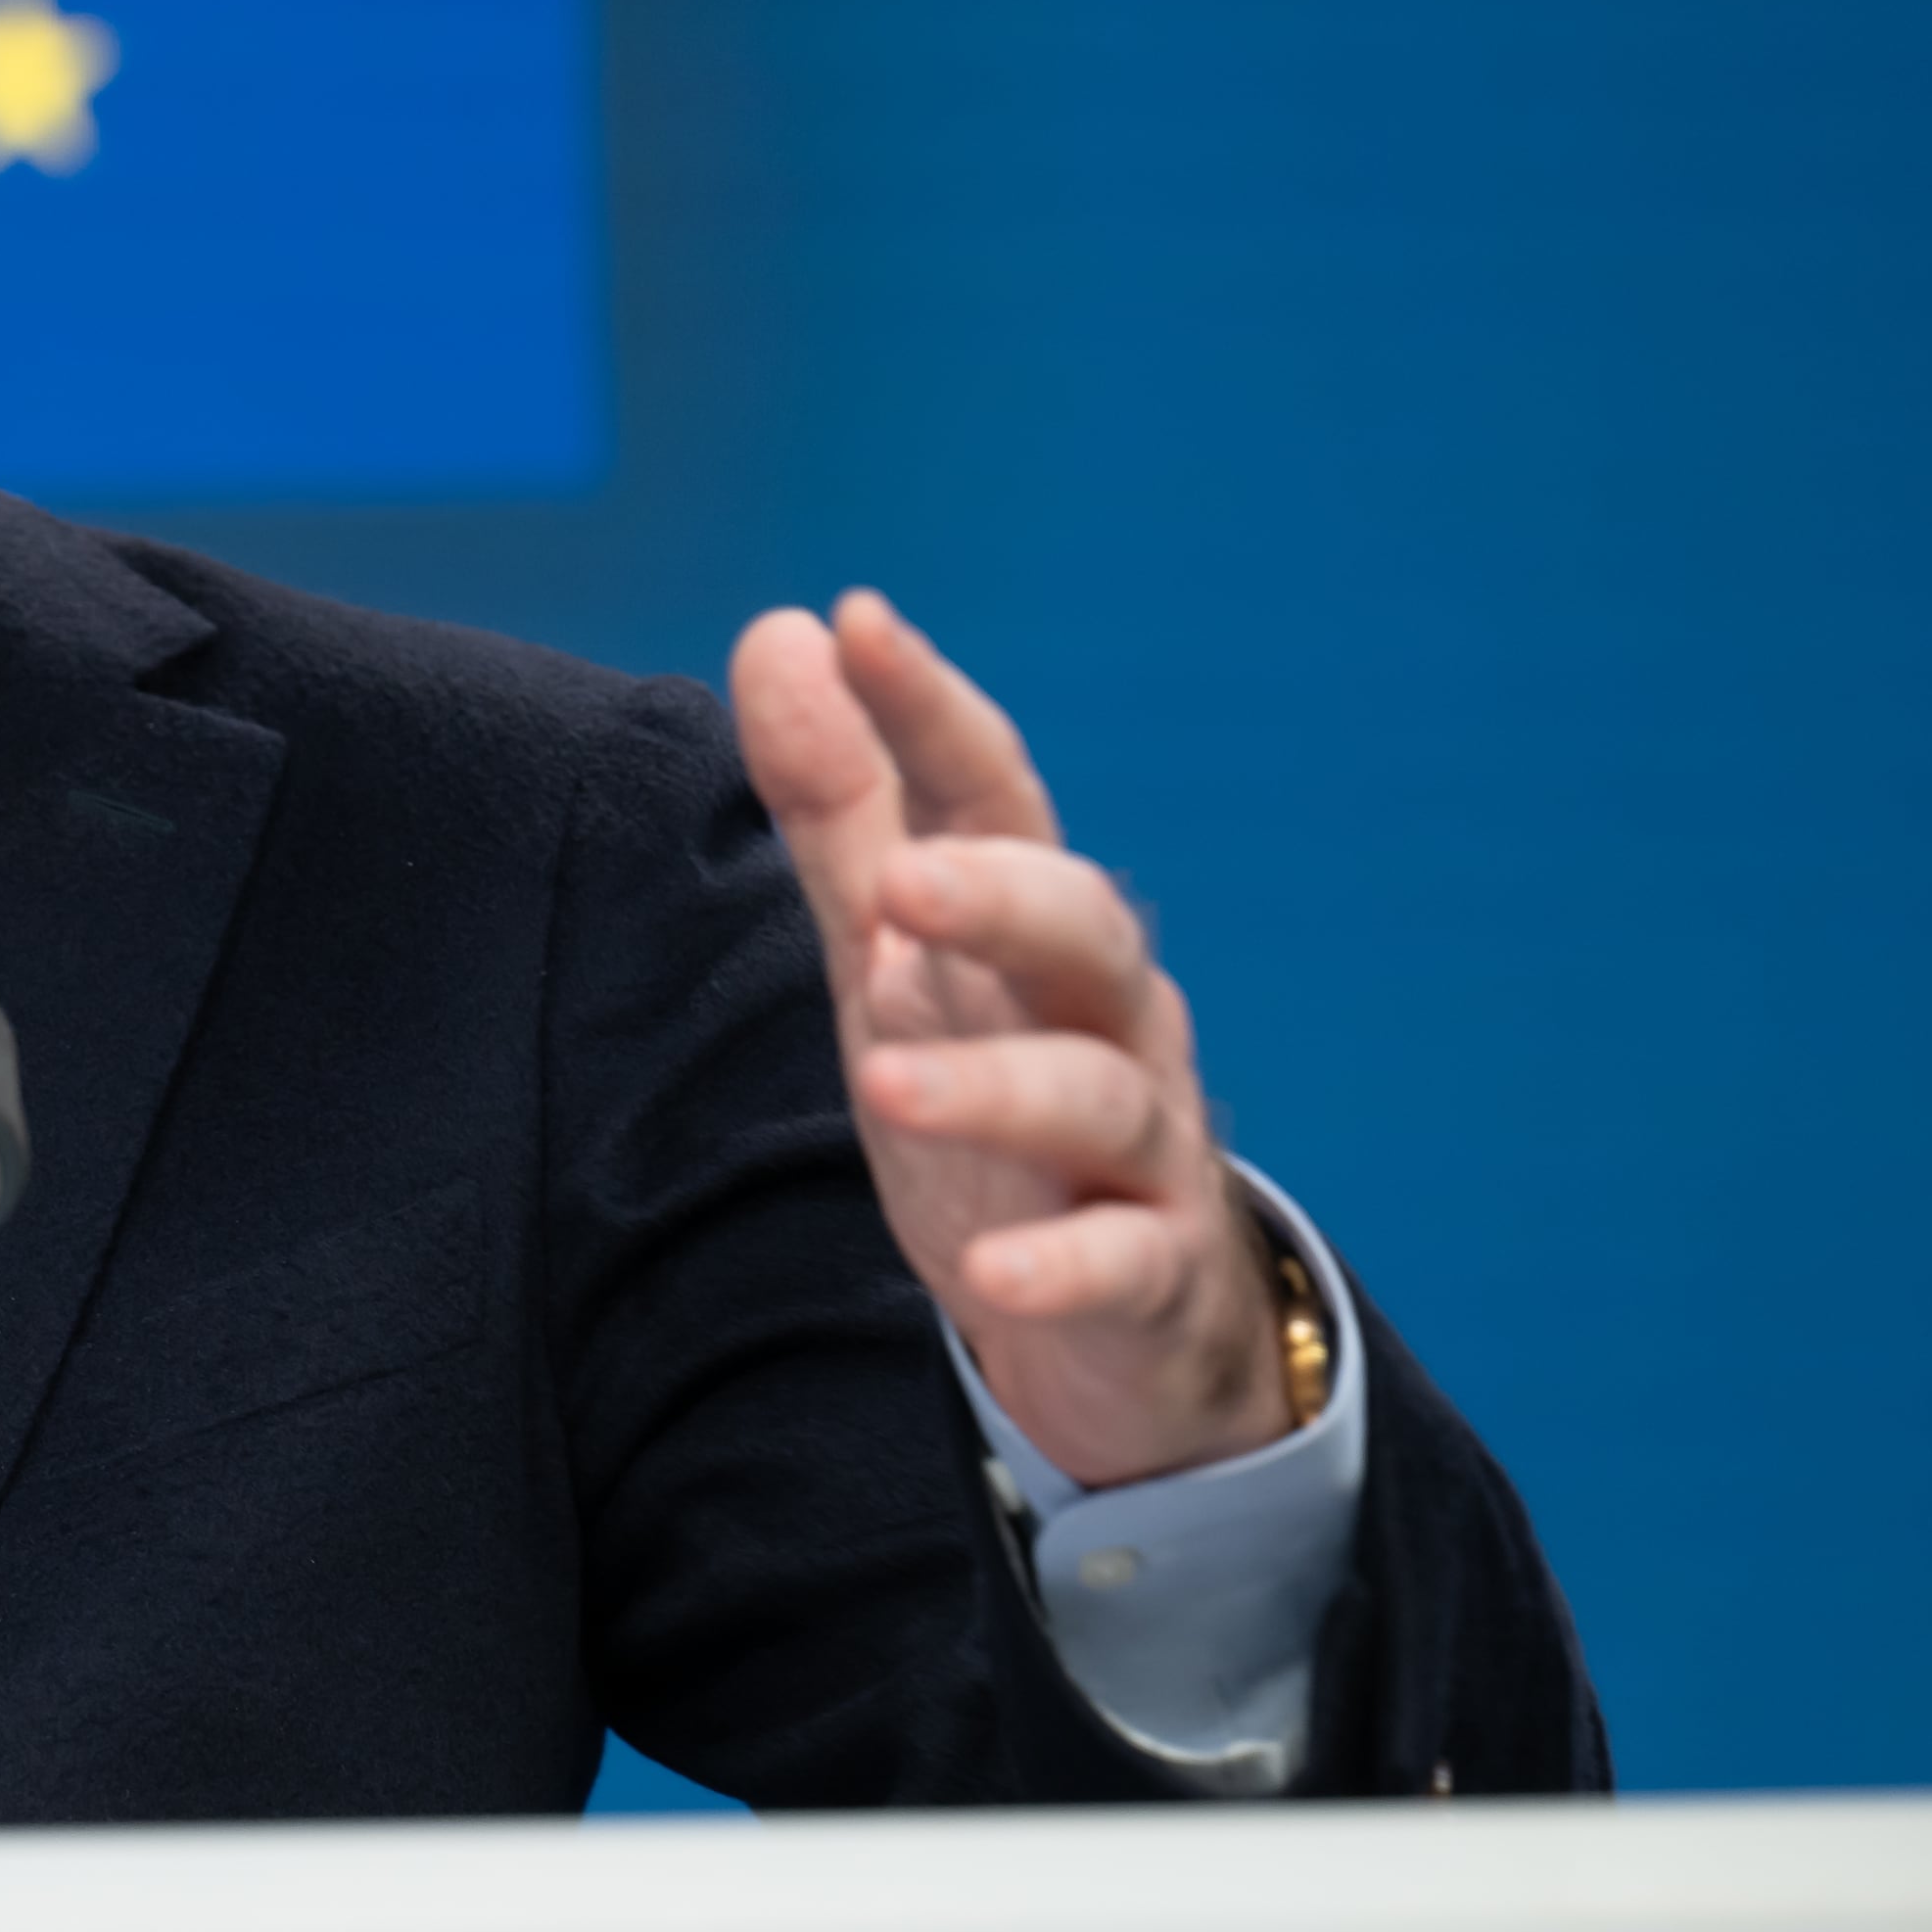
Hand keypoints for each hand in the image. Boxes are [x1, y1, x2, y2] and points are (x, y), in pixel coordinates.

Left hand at [729, 590, 1288, 1487]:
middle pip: (1080, 929)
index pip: (991, 799)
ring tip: (883, 1079)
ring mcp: (1138, 1143)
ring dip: (995, 1083)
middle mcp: (1103, 1015)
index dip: (933, 714)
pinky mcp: (1148, 1272)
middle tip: (901, 883)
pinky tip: (993, 1273)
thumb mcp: (895, 949)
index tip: (858, 621)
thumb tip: (783, 630)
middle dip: (1001, 895)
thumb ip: (840, 802)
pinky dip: (1063, 1267)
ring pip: (1098, 1091)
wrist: (1120, 1311)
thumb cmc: (995, 1092)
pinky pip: (1122, 1263)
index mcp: (1029, 927)